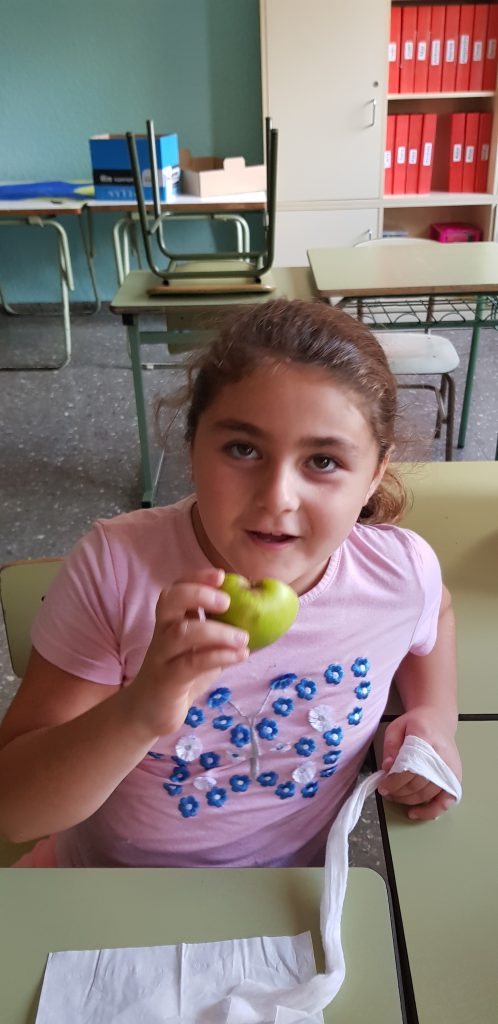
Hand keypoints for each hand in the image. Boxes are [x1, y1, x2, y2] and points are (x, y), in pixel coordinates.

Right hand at [125, 569, 248, 737]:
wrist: (149, 713)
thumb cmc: (182, 675)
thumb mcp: (203, 649)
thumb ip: (220, 632)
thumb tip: (259, 617)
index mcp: (171, 621)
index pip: (177, 588)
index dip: (196, 577)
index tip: (221, 575)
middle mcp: (162, 633)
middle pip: (169, 601)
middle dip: (198, 594)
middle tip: (227, 602)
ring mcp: (162, 656)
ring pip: (181, 633)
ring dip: (216, 631)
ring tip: (243, 638)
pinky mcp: (167, 680)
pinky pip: (190, 663)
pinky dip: (218, 656)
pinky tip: (240, 656)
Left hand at [378, 707, 461, 820]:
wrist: (438, 720)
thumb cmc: (415, 724)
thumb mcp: (396, 727)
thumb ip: (390, 746)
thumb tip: (387, 768)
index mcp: (426, 738)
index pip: (409, 768)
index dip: (393, 781)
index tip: (382, 785)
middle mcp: (442, 756)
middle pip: (418, 783)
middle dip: (398, 792)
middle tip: (385, 792)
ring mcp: (451, 769)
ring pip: (427, 794)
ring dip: (408, 800)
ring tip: (394, 797)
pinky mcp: (455, 778)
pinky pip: (445, 802)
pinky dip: (430, 811)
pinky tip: (414, 813)